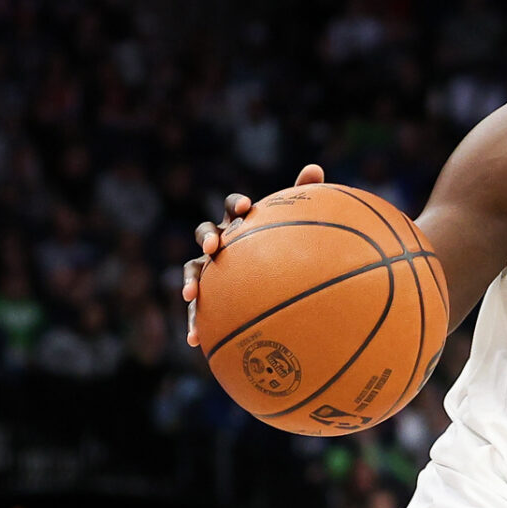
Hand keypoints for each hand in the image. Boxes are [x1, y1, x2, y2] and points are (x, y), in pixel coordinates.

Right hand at [183, 162, 324, 349]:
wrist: (272, 282)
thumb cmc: (285, 249)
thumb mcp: (296, 228)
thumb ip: (304, 198)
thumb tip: (316, 167)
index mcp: (241, 224)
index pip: (234, 207)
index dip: (237, 205)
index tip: (248, 208)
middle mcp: (220, 242)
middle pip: (205, 232)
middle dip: (207, 237)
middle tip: (214, 247)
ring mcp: (210, 269)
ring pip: (193, 270)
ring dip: (190, 281)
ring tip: (190, 296)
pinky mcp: (208, 295)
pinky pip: (200, 309)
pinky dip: (195, 322)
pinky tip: (195, 340)